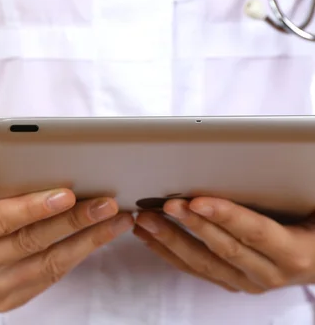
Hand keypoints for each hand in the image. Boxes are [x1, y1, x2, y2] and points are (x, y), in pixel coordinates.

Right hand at [0, 175, 132, 311]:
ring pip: (48, 264)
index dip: (33, 208)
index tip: (67, 194)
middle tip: (106, 204)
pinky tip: (99, 236)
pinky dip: (79, 255)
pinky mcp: (7, 301)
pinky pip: (51, 276)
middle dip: (73, 222)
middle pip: (30, 243)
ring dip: (87, 241)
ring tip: (115, 219)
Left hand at [134, 197, 314, 293]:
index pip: (255, 232)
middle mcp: (269, 273)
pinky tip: (149, 236)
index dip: (226, 216)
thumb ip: (287, 189)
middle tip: (163, 205)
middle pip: (223, 249)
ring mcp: (247, 281)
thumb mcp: (308, 203)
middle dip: (190, 225)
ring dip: (170, 240)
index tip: (197, 201)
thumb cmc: (311, 222)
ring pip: (203, 262)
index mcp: (292, 253)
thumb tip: (271, 164)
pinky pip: (195, 269)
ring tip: (146, 220)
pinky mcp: (231, 281)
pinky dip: (169, 252)